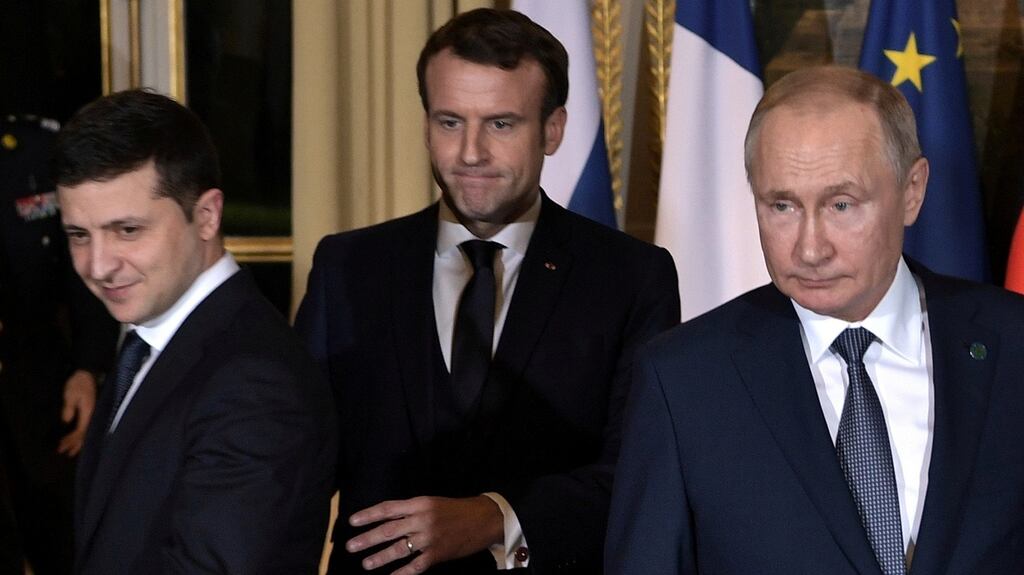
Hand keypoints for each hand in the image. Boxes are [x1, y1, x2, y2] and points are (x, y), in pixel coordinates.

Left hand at [58, 369, 96, 455]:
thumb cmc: (78, 384)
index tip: (62, 446)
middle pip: (85, 434)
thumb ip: (69, 408)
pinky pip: (86, 427)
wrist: (87, 374)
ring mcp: (93, 414)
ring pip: (87, 432)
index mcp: (88, 411)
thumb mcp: (70, 394)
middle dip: (75, 444)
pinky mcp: (90, 412)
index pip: (80, 430)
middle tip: (64, 453)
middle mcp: (93, 415)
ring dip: (78, 441)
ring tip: (70, 450)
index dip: (71, 440)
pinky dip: (80, 434)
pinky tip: (76, 438)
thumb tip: (66, 421)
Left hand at [346, 495, 503, 573]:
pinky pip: (415, 566)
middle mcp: (422, 519)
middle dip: (367, 539)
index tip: (352, 522)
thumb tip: (386, 520)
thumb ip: (411, 511)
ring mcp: (429, 538)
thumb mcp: (432, 503)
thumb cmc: (456, 510)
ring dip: (380, 557)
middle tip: (351, 546)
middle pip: (388, 530)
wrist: (484, 519)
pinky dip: (402, 573)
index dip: (369, 515)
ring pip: (399, 549)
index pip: (388, 509)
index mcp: (420, 503)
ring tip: (366, 563)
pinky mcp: (437, 554)